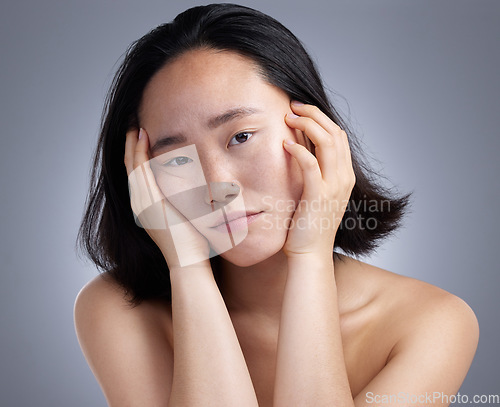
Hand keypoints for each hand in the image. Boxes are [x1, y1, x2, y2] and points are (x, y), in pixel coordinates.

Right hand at [124, 128, 209, 268]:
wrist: (188, 260)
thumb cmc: (192, 242)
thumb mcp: (183, 217)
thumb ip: (182, 202)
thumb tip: (194, 191)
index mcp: (145, 207)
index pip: (138, 175)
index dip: (137, 156)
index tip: (142, 139)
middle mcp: (139, 203)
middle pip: (130, 167)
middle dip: (132, 146)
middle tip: (134, 126)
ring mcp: (142, 202)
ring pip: (132, 165)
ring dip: (133, 144)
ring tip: (135, 126)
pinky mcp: (149, 200)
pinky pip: (140, 170)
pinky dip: (139, 152)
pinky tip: (143, 137)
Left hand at [282, 101, 355, 257]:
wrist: (310, 254)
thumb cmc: (308, 224)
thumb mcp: (316, 193)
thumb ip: (314, 172)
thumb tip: (299, 150)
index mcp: (344, 176)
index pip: (339, 136)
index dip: (321, 118)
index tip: (301, 110)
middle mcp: (343, 178)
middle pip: (335, 133)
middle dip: (314, 114)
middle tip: (293, 105)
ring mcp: (333, 186)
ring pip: (327, 143)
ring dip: (307, 125)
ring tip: (288, 117)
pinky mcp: (318, 195)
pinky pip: (310, 165)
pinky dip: (299, 150)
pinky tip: (285, 143)